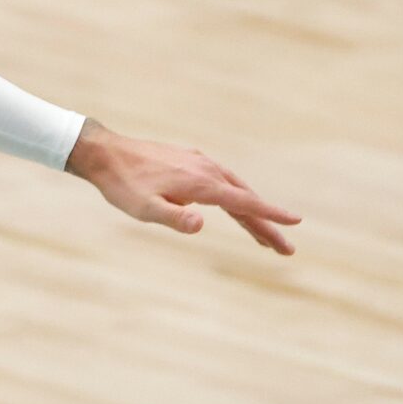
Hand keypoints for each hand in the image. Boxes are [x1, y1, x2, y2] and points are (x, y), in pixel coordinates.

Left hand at [69, 121, 298, 255]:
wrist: (106, 153)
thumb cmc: (123, 186)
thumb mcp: (143, 209)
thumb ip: (173, 217)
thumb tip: (201, 224)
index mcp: (201, 184)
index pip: (244, 203)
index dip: (270, 215)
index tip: (296, 222)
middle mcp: (207, 170)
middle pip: (246, 200)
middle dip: (267, 225)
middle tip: (286, 250)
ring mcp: (200, 163)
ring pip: (235, 190)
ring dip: (252, 213)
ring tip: (265, 237)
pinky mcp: (191, 160)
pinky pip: (221, 181)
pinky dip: (235, 197)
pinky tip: (234, 206)